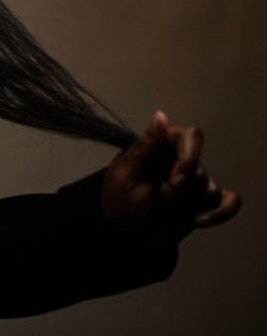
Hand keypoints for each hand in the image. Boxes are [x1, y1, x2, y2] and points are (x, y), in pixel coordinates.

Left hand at [101, 110, 239, 251]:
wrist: (125, 235)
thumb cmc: (121, 201)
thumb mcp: (127, 174)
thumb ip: (147, 147)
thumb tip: (160, 114)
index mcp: (161, 147)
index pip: (190, 137)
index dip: (189, 157)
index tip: (176, 180)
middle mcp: (180, 162)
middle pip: (200, 167)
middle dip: (186, 186)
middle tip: (165, 197)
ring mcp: (194, 184)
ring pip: (210, 188)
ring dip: (189, 203)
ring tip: (165, 211)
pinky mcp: (204, 204)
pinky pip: (229, 202)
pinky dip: (221, 212)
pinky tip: (199, 221)